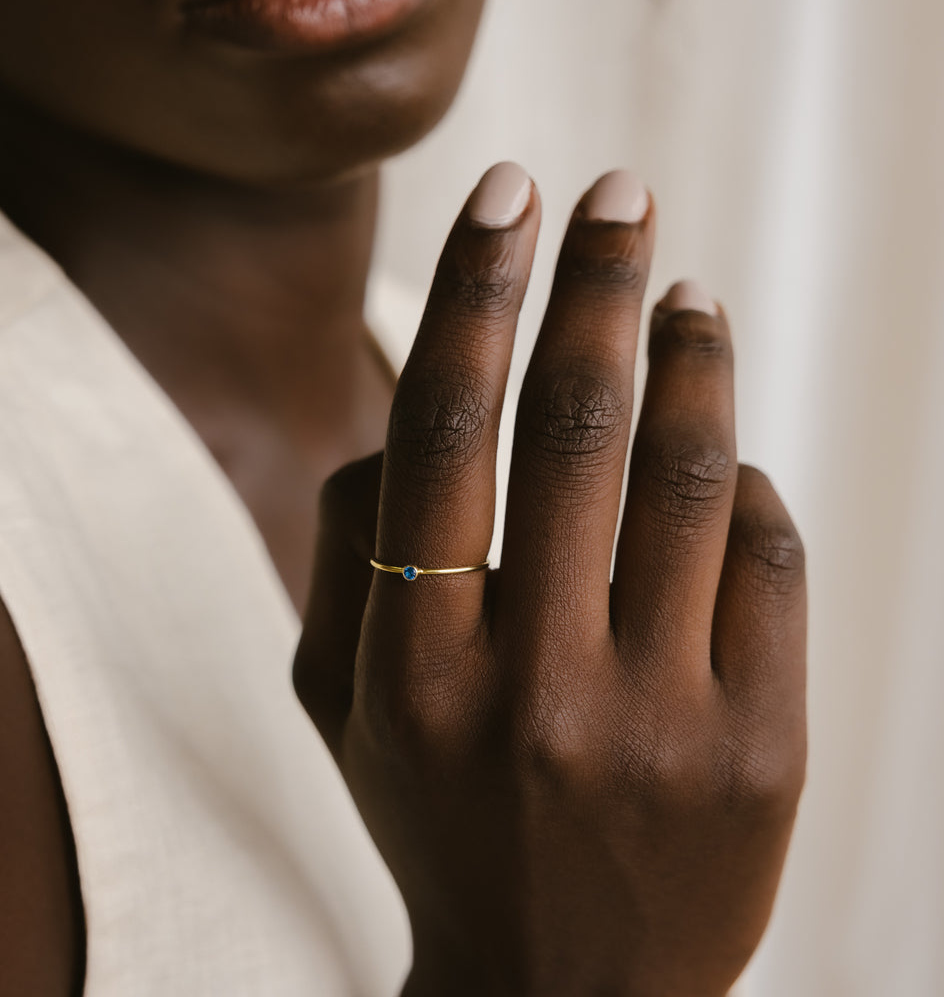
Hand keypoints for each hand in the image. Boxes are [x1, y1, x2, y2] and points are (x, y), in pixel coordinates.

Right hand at [294, 165, 806, 996]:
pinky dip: (742, 483)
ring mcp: (659, 723)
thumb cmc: (436, 818)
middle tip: (620, 193)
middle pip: (575, 425)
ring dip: (693, 356)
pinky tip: (721, 461)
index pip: (444, 429)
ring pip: (690, 474)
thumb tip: (417, 411)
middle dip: (598, 282)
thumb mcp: (342, 705)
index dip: (474, 291)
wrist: (557, 995)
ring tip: (688, 296)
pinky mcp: (763, 753)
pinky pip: (767, 556)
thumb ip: (347, 551)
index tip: (506, 195)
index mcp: (412, 666)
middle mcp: (530, 686)